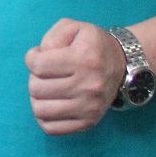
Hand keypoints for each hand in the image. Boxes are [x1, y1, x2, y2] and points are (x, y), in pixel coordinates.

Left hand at [25, 18, 126, 134]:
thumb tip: (39, 57)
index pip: (37, 65)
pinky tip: (53, 103)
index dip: (32, 58)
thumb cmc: (92, 45)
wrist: (123, 65)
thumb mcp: (74, 28)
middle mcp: (88, 86)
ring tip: (49, 89)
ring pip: (40, 110)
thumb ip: (52, 37)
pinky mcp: (88, 123)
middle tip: (47, 74)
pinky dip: (45, 116)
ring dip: (38, 98)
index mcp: (84, 59)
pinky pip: (51, 128)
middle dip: (35, 78)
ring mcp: (89, 108)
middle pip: (36, 88)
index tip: (40, 56)